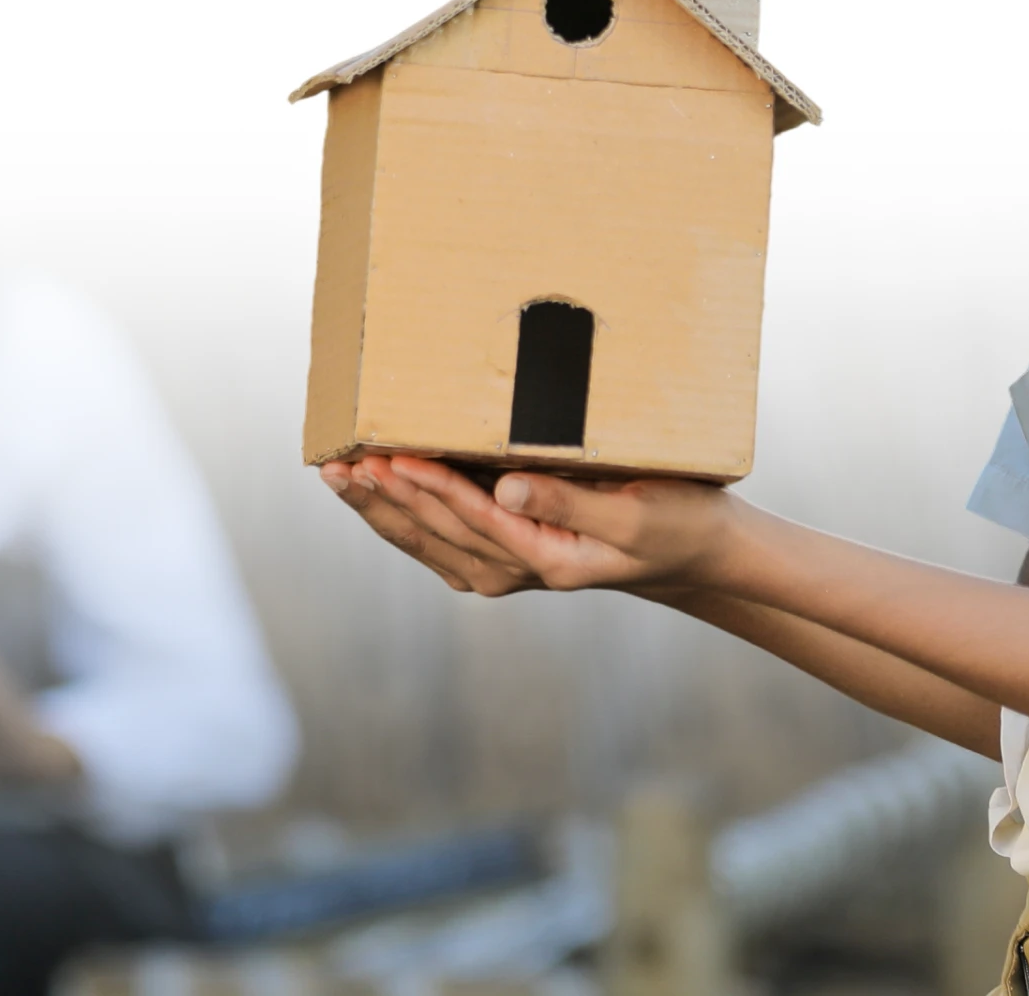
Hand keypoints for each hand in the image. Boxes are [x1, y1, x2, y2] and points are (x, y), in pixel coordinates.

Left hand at [320, 453, 744, 594]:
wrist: (691, 554)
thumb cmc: (675, 522)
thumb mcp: (635, 511)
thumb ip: (569, 499)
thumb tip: (506, 485)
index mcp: (548, 557)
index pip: (472, 517)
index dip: (428, 485)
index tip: (388, 458)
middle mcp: (517, 571)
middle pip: (435, 532)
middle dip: (384, 497)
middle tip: (338, 465)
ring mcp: (506, 570)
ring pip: (427, 540)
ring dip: (381, 508)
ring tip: (338, 477)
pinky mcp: (503, 559)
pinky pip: (439, 542)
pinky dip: (403, 518)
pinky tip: (373, 497)